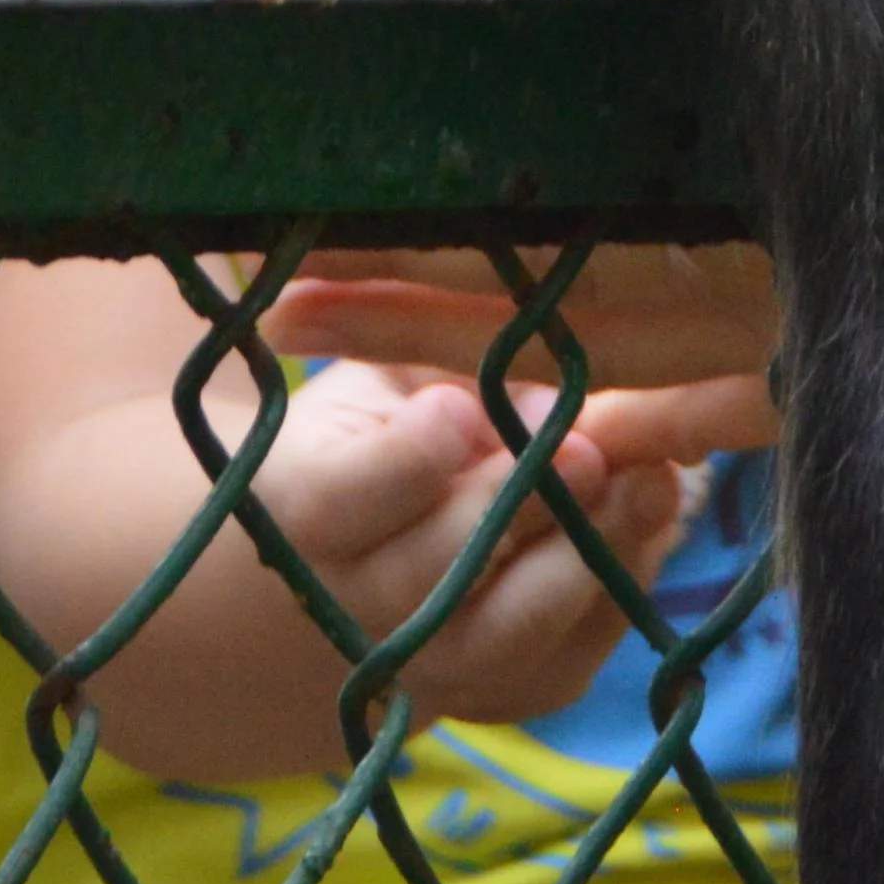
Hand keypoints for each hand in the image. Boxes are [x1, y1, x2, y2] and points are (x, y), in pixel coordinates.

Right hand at [0, 253, 725, 769]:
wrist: (225, 609)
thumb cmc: (290, 445)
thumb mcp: (312, 373)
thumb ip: (368, 311)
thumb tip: (380, 194)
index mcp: (292, 515)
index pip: (341, 502)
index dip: (400, 465)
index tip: (454, 414)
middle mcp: (353, 609)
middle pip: (443, 575)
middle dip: (520, 510)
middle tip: (590, 445)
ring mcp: (421, 665)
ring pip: (509, 637)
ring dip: (583, 562)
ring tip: (647, 476)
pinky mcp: (484, 689)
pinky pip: (558, 664)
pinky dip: (613, 599)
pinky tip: (657, 515)